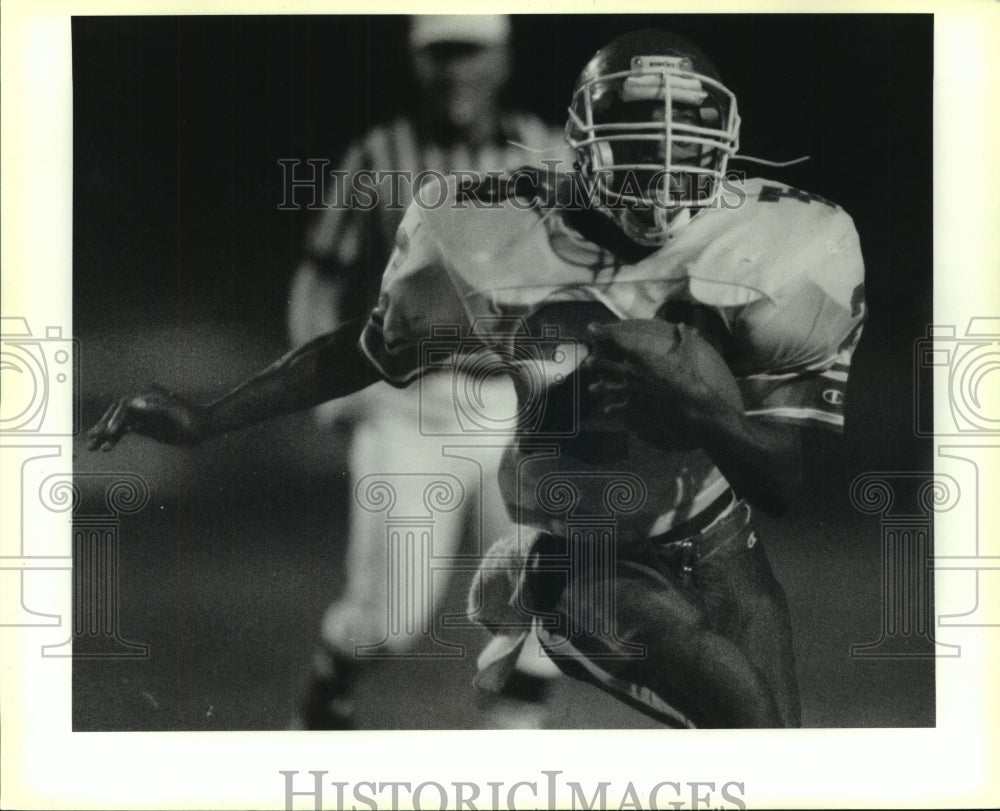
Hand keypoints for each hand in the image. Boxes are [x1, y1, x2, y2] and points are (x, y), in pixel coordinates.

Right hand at [87, 386, 206, 450]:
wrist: (205, 426)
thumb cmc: (192, 418)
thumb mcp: (176, 414)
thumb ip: (155, 408)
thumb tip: (134, 402)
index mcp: (147, 399)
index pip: (124, 407)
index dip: (115, 419)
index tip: (109, 433)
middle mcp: (142, 405)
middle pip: (117, 415)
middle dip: (103, 427)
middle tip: (90, 440)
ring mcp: (142, 416)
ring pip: (119, 424)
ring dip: (105, 435)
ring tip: (93, 447)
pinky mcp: (145, 426)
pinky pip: (126, 431)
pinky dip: (116, 438)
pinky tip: (108, 446)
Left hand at [585, 319, 741, 420]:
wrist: (690, 403)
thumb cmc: (689, 376)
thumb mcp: (689, 352)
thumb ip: (686, 337)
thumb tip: (685, 325)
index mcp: (641, 357)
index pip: (615, 342)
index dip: (601, 333)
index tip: (591, 327)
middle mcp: (631, 373)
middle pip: (605, 365)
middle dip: (594, 362)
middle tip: (587, 361)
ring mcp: (630, 391)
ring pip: (607, 388)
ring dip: (598, 388)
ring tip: (591, 389)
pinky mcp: (634, 407)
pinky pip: (617, 408)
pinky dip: (611, 409)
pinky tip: (606, 412)